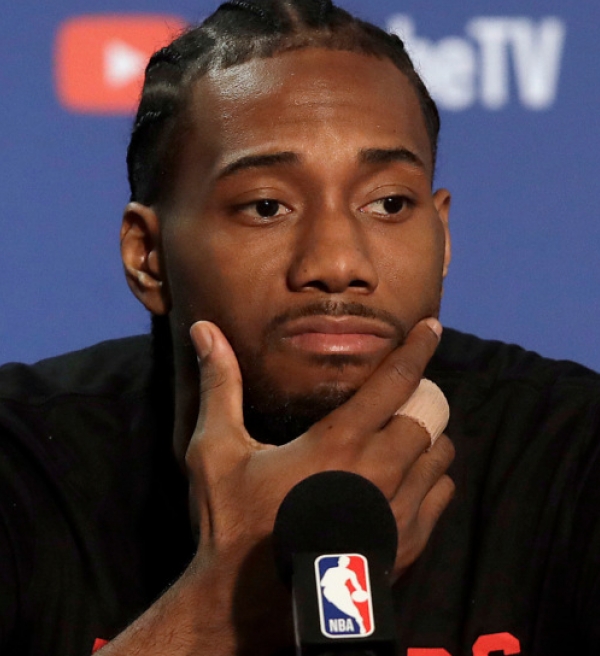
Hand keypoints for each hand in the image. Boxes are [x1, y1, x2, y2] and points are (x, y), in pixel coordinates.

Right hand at [186, 318, 454, 651]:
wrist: (247, 603)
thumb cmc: (231, 523)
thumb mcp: (216, 450)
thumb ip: (219, 385)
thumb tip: (206, 330)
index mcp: (337, 443)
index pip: (394, 382)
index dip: (416, 348)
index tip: (432, 326)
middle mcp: (378, 473)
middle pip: (425, 418)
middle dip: (416, 402)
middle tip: (394, 401)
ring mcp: (397, 512)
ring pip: (440, 456)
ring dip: (426, 439)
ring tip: (397, 438)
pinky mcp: (405, 545)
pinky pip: (441, 495)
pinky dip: (431, 478)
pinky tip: (401, 480)